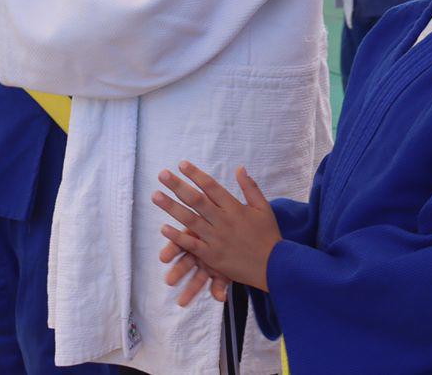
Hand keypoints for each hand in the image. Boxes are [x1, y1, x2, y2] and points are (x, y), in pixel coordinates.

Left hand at [152, 162, 279, 298]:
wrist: (275, 267)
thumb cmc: (269, 236)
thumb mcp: (264, 208)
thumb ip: (250, 187)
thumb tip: (240, 167)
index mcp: (236, 207)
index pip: (212, 186)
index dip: (196, 174)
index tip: (182, 164)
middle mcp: (224, 221)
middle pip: (197, 200)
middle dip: (178, 186)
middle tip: (162, 174)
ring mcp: (217, 239)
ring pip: (190, 220)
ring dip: (171, 207)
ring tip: (155, 195)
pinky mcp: (213, 257)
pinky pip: (193, 245)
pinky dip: (178, 237)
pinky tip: (163, 228)